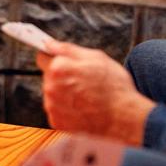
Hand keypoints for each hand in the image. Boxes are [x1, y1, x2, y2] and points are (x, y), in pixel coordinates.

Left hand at [37, 39, 155, 144]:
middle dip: (62, 76)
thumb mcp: (96, 57)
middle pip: (49, 77)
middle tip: (83, 81)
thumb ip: (68, 49)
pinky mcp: (56, 122)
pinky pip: (57, 110)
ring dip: (63, 94)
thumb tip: (51, 44)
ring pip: (53, 94)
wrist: (123, 118)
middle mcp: (50, 87)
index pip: (42, 57)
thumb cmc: (113, 87)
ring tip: (85, 96)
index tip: (59, 60)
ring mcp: (52, 107)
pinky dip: (66, 109)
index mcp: (58, 68)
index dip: (54, 57)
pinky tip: (82, 108)